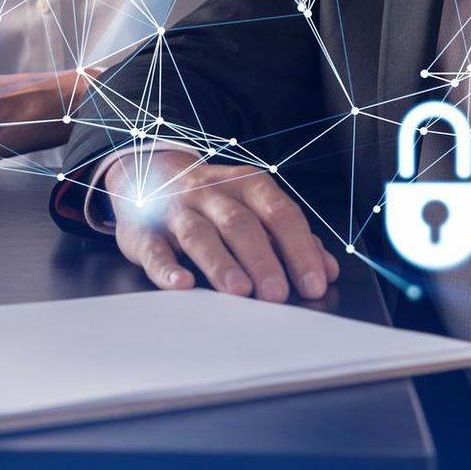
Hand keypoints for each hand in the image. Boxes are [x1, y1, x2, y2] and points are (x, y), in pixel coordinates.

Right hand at [102, 149, 339, 302]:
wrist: (151, 176)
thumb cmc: (214, 203)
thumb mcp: (254, 208)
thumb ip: (290, 238)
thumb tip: (327, 269)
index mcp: (247, 185)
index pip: (279, 213)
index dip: (298, 248)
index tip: (314, 283)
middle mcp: (212, 192)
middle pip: (240, 222)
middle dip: (262, 258)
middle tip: (278, 294)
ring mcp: (177, 210)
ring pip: (199, 233)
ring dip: (221, 262)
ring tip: (240, 291)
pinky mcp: (144, 231)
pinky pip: (154, 248)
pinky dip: (167, 268)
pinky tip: (182, 284)